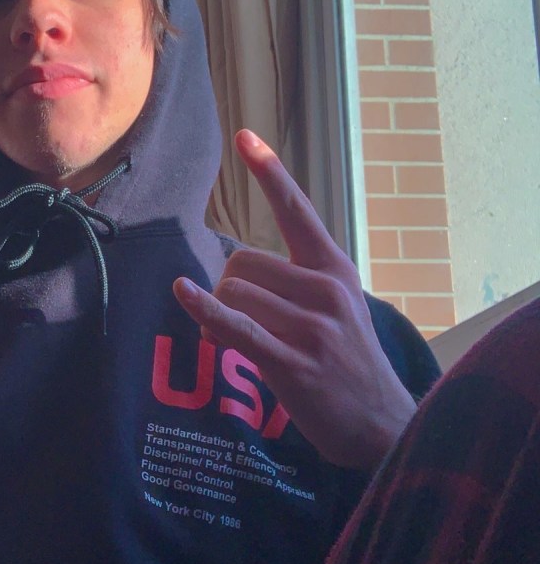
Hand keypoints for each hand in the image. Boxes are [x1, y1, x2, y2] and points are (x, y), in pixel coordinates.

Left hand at [174, 129, 415, 469]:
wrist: (380, 427)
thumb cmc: (347, 365)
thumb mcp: (335, 311)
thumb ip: (290, 285)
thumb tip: (225, 278)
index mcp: (336, 269)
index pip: (298, 210)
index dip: (270, 172)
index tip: (244, 137)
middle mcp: (327, 290)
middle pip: (241, 262)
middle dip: (227, 289)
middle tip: (246, 324)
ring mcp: (312, 326)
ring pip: (233, 294)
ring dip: (221, 317)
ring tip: (247, 344)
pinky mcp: (292, 362)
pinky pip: (234, 326)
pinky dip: (204, 310)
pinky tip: (183, 294)